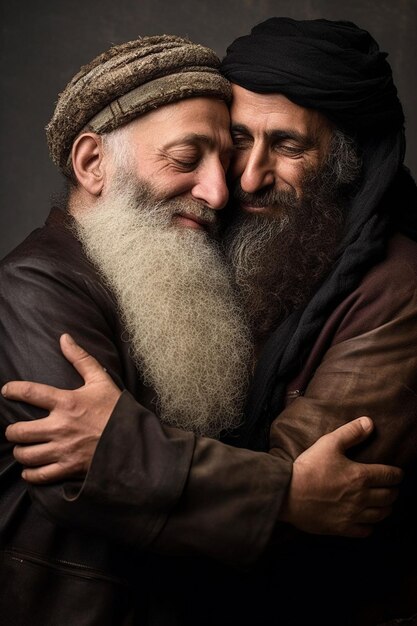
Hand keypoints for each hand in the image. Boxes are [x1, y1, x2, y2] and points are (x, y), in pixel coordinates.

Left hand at [4, 333, 121, 482]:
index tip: (6, 391)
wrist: (134, 441)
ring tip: (23, 448)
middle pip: (19, 431)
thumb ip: (80, 358)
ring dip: (20, 451)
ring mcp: (64, 449)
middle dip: (12, 431)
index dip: (13, 390)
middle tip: (15, 429)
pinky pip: (39, 475)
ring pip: (25, 454)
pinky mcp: (69, 468)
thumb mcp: (100, 380)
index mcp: (67, 402)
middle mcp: (61, 426)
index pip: (30, 392)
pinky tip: (30, 468)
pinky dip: (30, 473)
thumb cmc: (116, 409)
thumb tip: (64, 337)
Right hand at [278, 416, 402, 537]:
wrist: (288, 493)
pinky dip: (370, 526)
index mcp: (361, 476)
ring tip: (383, 503)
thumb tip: (369, 423)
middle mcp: (362, 497)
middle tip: (391, 487)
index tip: (398, 473)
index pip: (390, 476)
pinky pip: (366, 531)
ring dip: (386, 508)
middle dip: (393, 491)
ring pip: (381, 515)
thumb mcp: (329, 443)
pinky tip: (367, 520)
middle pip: (389, 496)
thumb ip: (351, 432)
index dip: (397, 474)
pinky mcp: (342, 528)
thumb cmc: (308, 467)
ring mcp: (353, 515)